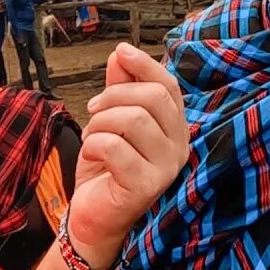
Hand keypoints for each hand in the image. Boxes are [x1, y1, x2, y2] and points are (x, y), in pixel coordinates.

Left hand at [69, 43, 189, 268]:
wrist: (93, 217)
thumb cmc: (106, 169)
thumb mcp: (111, 121)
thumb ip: (120, 89)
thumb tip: (121, 54)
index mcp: (175, 128)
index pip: (168, 86)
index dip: (145, 65)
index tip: (121, 52)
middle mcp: (179, 147)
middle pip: (153, 98)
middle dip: (114, 95)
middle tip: (93, 109)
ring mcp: (166, 168)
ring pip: (135, 120)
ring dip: (101, 121)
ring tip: (91, 135)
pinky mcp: (146, 186)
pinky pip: (116, 147)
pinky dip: (94, 143)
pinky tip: (91, 152)